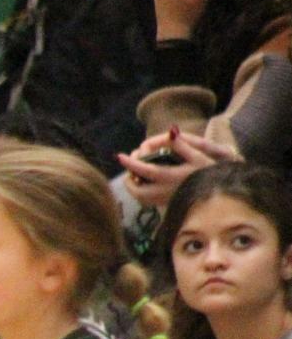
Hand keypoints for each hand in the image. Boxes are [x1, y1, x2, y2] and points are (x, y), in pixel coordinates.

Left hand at [118, 128, 238, 209]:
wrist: (218, 197)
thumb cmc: (209, 173)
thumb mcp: (198, 156)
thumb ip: (181, 145)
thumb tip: (170, 132)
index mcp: (170, 177)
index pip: (144, 170)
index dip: (130, 163)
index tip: (119, 156)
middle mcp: (163, 192)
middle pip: (135, 189)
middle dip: (129, 177)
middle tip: (130, 166)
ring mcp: (163, 202)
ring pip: (139, 197)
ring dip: (134, 185)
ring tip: (136, 173)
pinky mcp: (166, 207)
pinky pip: (146, 202)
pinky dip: (141, 192)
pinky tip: (145, 183)